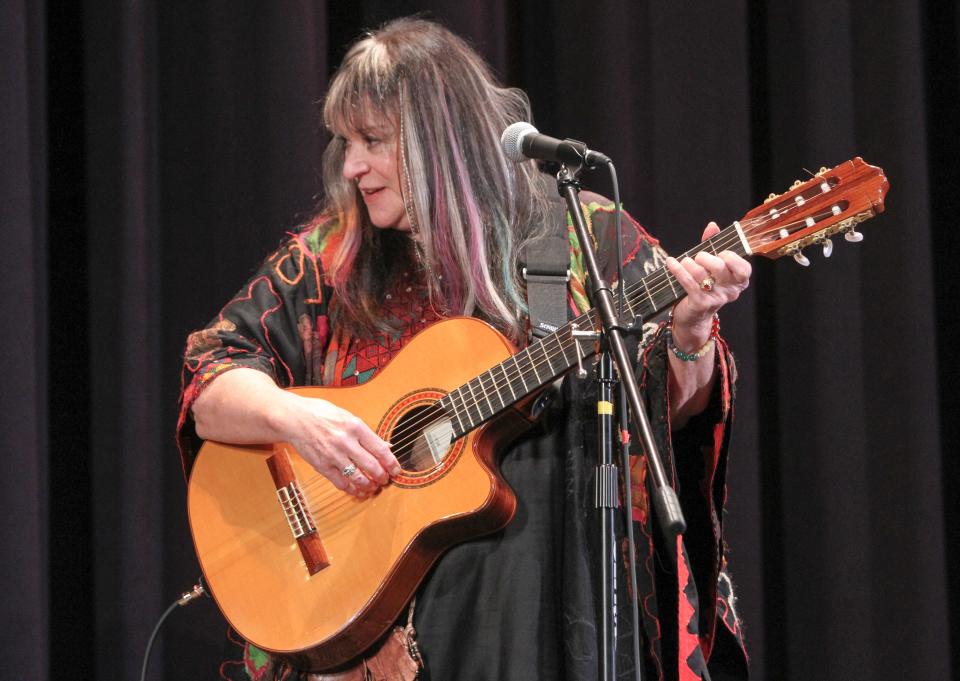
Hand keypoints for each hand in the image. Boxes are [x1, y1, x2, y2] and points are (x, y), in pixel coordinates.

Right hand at [282, 394, 399, 497]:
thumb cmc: (321, 414)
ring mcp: (333, 455)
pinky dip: (352, 489)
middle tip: (385, 479)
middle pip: (372, 465)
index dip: (391, 462)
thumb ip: (367, 433)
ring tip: (373, 486)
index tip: (396, 469)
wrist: (294, 418)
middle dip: (382, 476)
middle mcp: (345, 441)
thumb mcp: (347, 416)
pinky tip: (358, 490)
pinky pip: (340, 482)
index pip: (380, 448)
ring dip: (369, 485)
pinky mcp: (322, 466)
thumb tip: (385, 446)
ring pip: (358, 477)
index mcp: (355, 426)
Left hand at [665, 221, 751, 349]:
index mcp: (739, 282)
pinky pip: (687, 282)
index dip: (730, 258)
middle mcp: (731, 292)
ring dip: (689, 263)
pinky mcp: (700, 304)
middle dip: (705, 257)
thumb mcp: (712, 266)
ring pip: (701, 274)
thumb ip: (714, 245)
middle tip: (698, 257)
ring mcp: (716, 299)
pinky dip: (677, 269)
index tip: (720, 253)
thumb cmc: (705, 287)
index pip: (744, 268)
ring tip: (685, 261)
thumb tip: (712, 226)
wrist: (694, 317)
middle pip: (720, 267)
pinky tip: (671, 262)